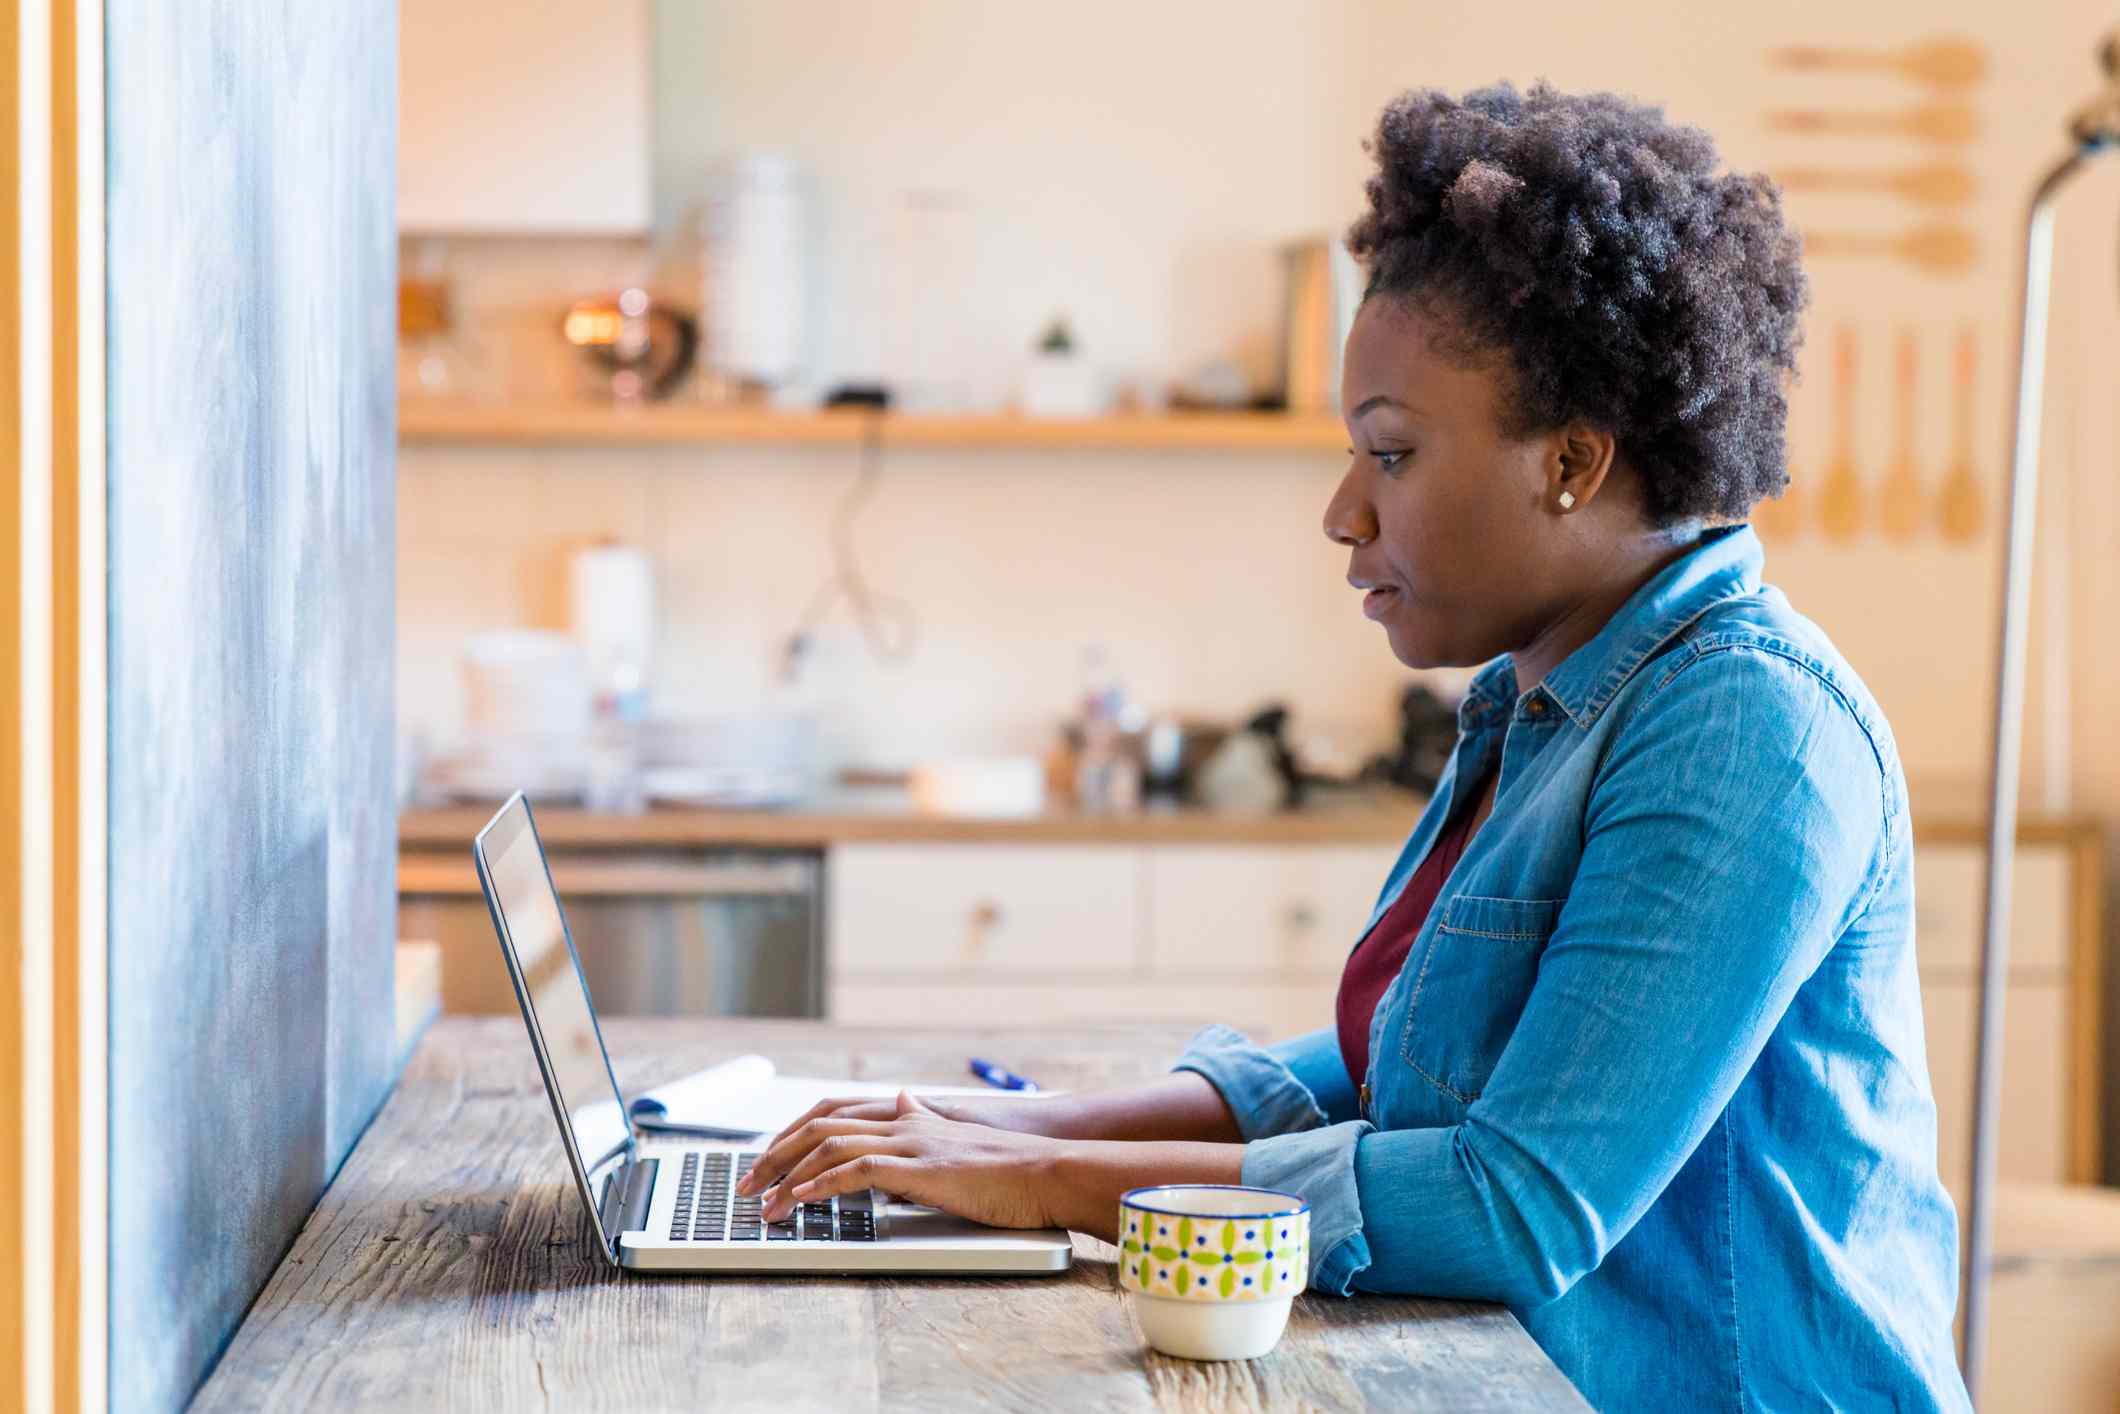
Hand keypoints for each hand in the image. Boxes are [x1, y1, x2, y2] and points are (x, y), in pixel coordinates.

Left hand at [736, 1090, 1068, 1228]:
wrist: (1048, 1170)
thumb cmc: (1010, 1165)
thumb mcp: (959, 1136)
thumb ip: (925, 1121)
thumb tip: (902, 1100)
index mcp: (910, 1116)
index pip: (834, 1113)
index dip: (792, 1134)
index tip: (765, 1161)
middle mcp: (904, 1121)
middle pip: (819, 1125)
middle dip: (774, 1154)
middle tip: (744, 1185)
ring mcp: (911, 1142)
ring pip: (829, 1145)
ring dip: (785, 1174)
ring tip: (760, 1203)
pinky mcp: (921, 1168)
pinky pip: (856, 1170)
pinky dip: (819, 1184)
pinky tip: (797, 1201)